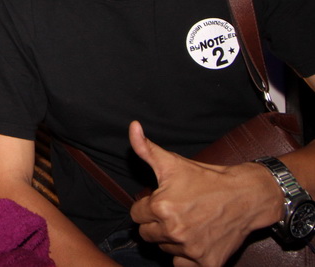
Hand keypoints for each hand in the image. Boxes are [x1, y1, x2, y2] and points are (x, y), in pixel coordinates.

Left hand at [128, 121, 280, 266]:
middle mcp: (174, 230)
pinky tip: (194, 242)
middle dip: (156, 224)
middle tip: (176, 213)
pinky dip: (185, 258)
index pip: (135, 215)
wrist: (246, 196)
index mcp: (160, 207)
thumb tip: (132, 126)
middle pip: (147, 234)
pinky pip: (182, 266)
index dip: (147, 207)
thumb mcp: (173, 162)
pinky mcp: (206, 263)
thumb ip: (145, 148)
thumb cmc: (207, 178)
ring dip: (171, 240)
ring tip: (188, 223)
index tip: (163, 201)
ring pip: (164, 249)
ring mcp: (191, 249)